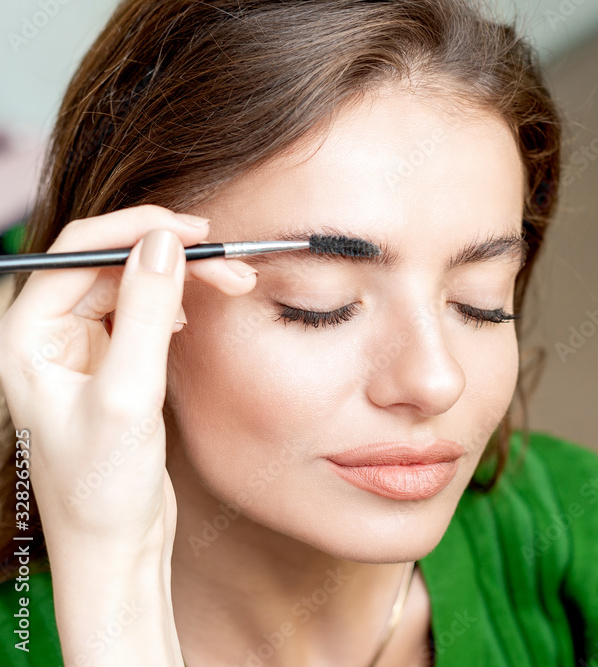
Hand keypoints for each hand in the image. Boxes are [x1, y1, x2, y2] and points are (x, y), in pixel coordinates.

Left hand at [0, 204, 255, 555]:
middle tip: (228, 263)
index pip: (78, 252)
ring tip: (233, 285)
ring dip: (180, 278)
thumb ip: (146, 314)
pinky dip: (175, 304)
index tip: (195, 231)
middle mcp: (47, 336)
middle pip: (109, 263)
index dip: (137, 230)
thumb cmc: (103, 487)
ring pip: (131, 285)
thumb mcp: (129, 395)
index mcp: (26, 337)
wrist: (114, 548)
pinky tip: (193, 317)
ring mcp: (80, 350)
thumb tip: (163, 244)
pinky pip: (142, 313)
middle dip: (170, 256)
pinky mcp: (111, 366)